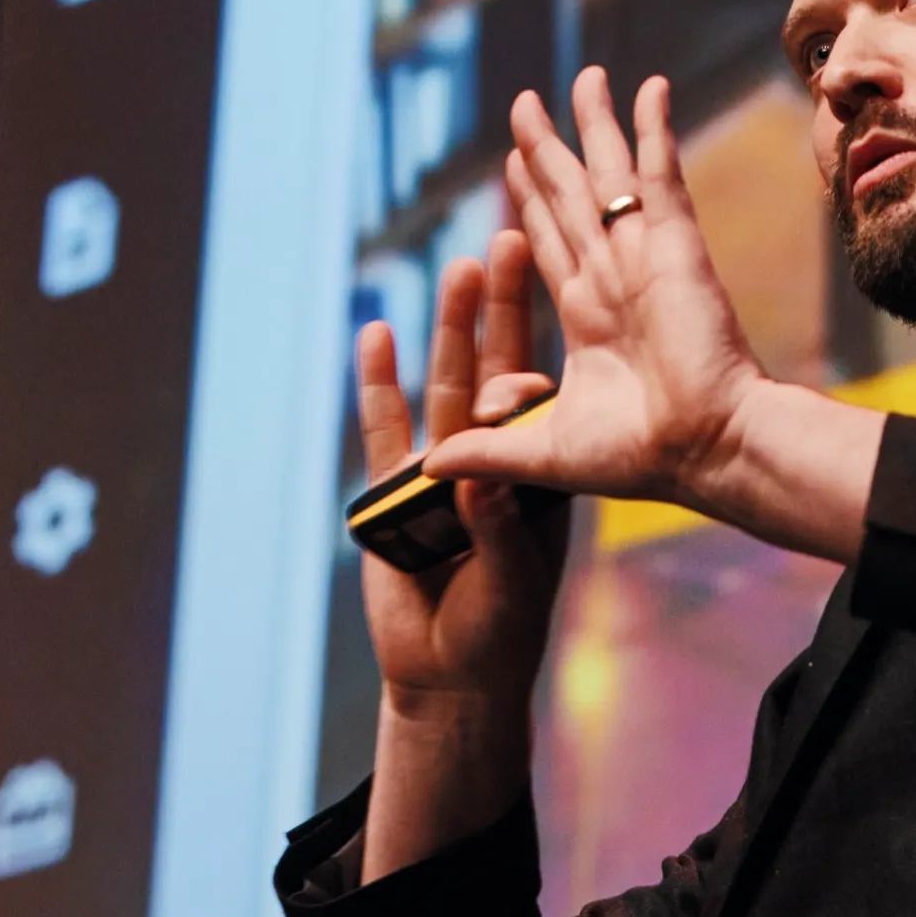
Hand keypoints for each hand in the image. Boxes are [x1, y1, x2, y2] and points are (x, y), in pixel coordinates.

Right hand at [354, 229, 563, 719]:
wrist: (451, 674)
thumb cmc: (498, 631)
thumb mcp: (510, 582)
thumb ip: (496, 531)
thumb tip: (476, 478)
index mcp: (539, 472)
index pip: (538, 409)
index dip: (530, 378)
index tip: (528, 363)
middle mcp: (495, 457)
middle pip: (497, 368)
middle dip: (503, 310)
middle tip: (509, 242)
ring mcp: (443, 466)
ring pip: (446, 384)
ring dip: (451, 328)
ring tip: (458, 268)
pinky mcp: (394, 488)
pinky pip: (385, 427)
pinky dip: (379, 383)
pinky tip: (376, 332)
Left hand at [425, 67, 769, 512]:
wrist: (709, 449)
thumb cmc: (643, 456)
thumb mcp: (545, 452)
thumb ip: (488, 450)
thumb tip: (428, 467)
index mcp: (588, 316)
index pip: (549, 242)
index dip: (529, 201)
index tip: (512, 163)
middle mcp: (614, 276)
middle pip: (571, 196)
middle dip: (549, 149)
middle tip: (526, 103)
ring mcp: (645, 256)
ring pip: (610, 173)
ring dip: (596, 122)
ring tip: (584, 75)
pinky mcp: (675, 245)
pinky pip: (659, 175)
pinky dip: (654, 129)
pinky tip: (651, 87)